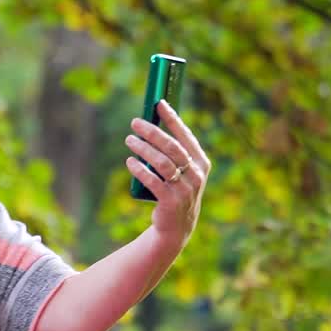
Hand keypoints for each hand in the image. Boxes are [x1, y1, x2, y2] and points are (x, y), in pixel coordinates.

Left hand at [125, 99, 211, 246]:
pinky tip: (130, 161)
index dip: (172, 118)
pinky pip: (153, 182)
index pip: (186, 136)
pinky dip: (140, 169)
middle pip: (172, 147)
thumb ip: (173, 152)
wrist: (177, 227)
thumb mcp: (182, 172)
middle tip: (135, 122)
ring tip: (129, 140)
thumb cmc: (175, 192)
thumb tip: (152, 123)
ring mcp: (185, 190)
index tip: (159, 103)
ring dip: (143, 149)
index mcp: (201, 163)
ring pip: (162, 163)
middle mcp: (196, 175)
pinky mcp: (171, 202)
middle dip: (153, 132)